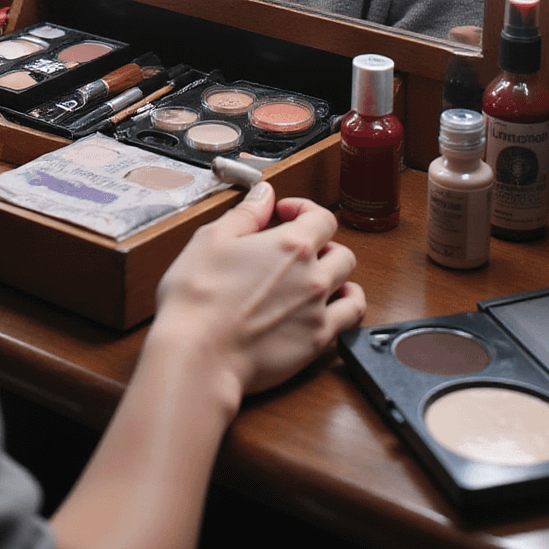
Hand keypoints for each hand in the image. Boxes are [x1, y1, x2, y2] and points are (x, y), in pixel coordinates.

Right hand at [150, 182, 364, 414]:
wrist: (198, 355)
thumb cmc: (198, 298)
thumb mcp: (212, 239)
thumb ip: (247, 214)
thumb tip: (264, 194)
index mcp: (291, 245)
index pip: (322, 217)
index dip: (305, 209)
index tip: (286, 214)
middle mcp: (312, 277)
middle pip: (341, 251)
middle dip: (321, 245)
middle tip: (297, 251)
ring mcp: (318, 312)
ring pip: (350, 284)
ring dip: (336, 276)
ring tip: (315, 278)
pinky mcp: (316, 344)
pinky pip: (350, 320)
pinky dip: (346, 307)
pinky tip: (331, 306)